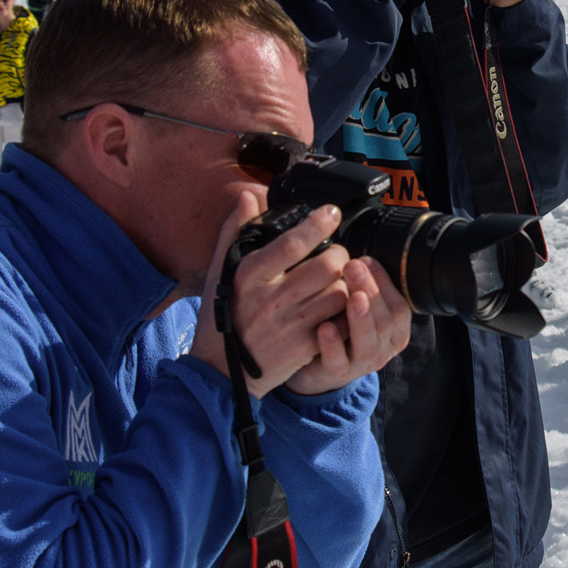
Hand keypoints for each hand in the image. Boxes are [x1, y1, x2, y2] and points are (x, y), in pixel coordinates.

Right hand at [189, 196, 406, 396]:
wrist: (221, 370)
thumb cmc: (222, 316)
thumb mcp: (220, 271)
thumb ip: (234, 231)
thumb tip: (248, 196)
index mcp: (250, 275)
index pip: (292, 243)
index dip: (318, 224)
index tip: (332, 212)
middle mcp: (271, 298)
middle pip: (327, 267)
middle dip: (341, 256)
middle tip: (339, 257)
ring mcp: (289, 325)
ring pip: (338, 294)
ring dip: (346, 285)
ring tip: (339, 283)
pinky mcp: (303, 348)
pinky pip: (339, 324)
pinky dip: (345, 314)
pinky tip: (338, 310)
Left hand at [283, 256, 410, 396]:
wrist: (318, 369)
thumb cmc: (342, 330)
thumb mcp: (358, 308)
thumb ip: (363, 287)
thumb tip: (358, 254)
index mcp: (395, 330)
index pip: (399, 306)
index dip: (384, 282)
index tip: (366, 259)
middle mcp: (383, 348)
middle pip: (386, 321)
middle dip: (371, 291)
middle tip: (353, 266)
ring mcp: (362, 363)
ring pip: (368, 342)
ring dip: (360, 317)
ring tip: (351, 296)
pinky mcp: (337, 374)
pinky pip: (338, 361)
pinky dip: (333, 344)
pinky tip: (325, 326)